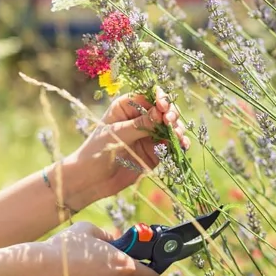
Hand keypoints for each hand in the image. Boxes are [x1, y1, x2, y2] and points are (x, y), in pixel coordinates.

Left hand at [69, 86, 188, 202]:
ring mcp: (148, 135)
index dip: (159, 98)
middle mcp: (139, 118)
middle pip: (163, 110)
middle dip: (171, 114)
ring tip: (177, 135)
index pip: (147, 96)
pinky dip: (179, 143)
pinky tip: (183, 145)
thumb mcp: (118, 134)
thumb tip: (160, 112)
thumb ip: (140, 124)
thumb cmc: (97, 151)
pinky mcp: (155, 151)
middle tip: (171, 123)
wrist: (93, 179)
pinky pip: (171, 144)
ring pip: (170, 127)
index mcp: (125, 107)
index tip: (163, 107)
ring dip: (177, 129)